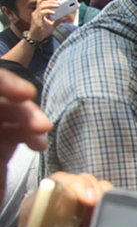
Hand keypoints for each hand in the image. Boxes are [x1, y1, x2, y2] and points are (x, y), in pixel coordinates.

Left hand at [0, 68, 51, 200]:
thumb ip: (5, 129)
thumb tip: (15, 112)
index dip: (5, 82)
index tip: (26, 93)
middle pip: (2, 97)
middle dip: (23, 107)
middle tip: (42, 125)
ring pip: (11, 112)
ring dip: (31, 120)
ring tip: (43, 134)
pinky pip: (17, 130)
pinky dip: (31, 134)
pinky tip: (40, 145)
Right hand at [28, 0, 64, 41]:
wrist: (36, 39)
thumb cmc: (42, 32)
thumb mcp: (51, 26)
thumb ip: (57, 21)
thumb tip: (64, 18)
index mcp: (39, 12)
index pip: (41, 2)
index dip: (48, 0)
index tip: (56, 0)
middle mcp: (36, 12)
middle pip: (41, 2)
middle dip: (50, 1)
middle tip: (58, 2)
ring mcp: (35, 16)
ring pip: (42, 6)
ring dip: (50, 5)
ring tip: (58, 5)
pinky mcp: (36, 20)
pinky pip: (42, 13)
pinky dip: (48, 11)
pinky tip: (54, 13)